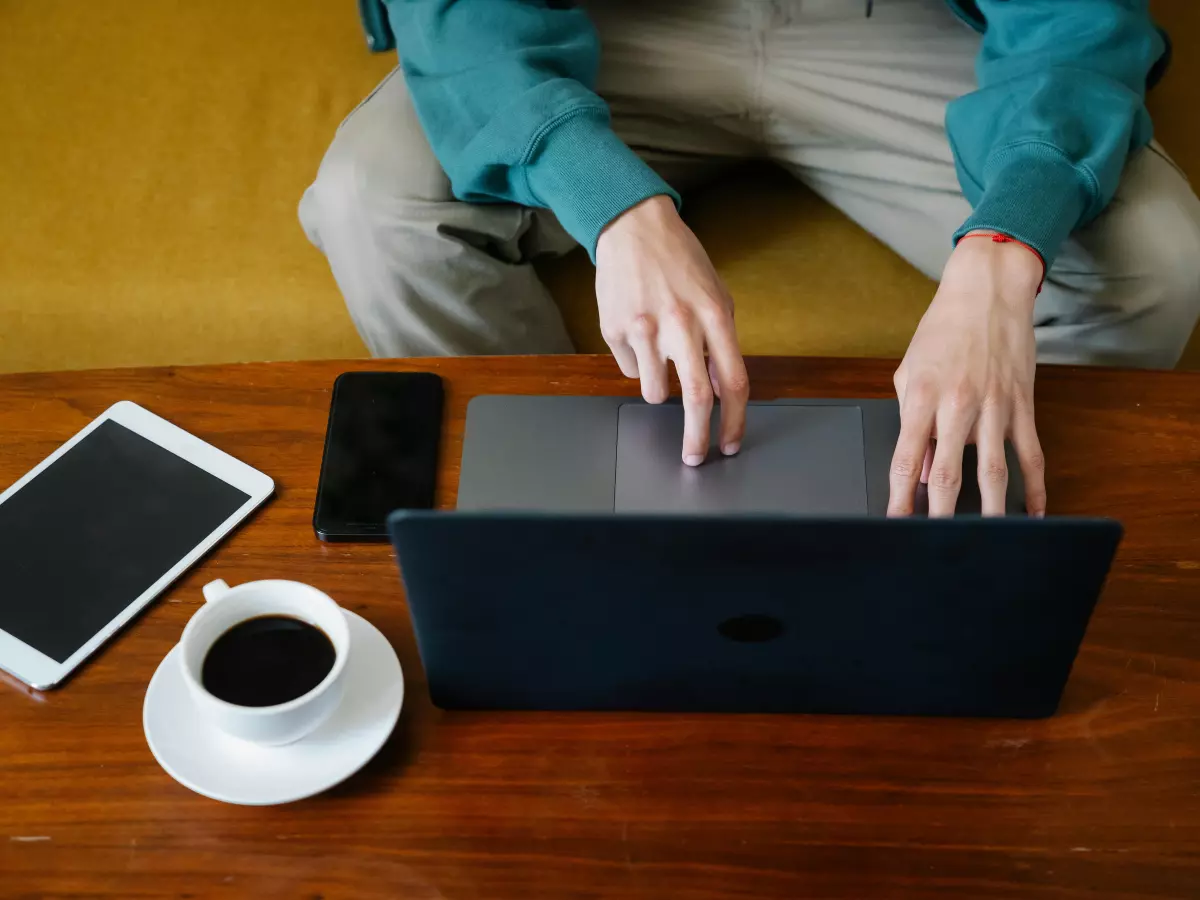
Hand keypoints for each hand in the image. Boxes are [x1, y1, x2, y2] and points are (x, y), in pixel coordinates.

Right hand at [595, 195, 748, 464]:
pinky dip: (635, 362)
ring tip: (657, 357)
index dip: (734, 421)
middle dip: (695, 439)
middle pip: (695, 398)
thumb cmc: (680, 262)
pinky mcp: (614, 330)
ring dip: (657, 388)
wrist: (632, 226)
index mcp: (714, 315)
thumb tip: (722, 390)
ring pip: (652, 392)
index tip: (729, 443)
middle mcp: (681, 324)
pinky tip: (635, 331)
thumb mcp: (715, 295)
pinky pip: (627, 369)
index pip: (734, 381)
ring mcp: (644, 328)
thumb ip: (721, 342)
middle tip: (694, 458)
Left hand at [888, 233, 1047, 517]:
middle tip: (933, 546)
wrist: (988, 291)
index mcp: (921, 397)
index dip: (899, 497)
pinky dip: (1036, 488)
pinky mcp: (1023, 406)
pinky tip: (1034, 513)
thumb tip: (920, 471)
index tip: (894, 524)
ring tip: (984, 543)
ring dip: (990, 512)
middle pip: (947, 473)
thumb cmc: (942, 330)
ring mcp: (995, 408)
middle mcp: (958, 405)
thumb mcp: (909, 372)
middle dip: (940, 515)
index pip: (905, 459)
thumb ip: (910, 422)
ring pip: (993, 471)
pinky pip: (1031, 455)